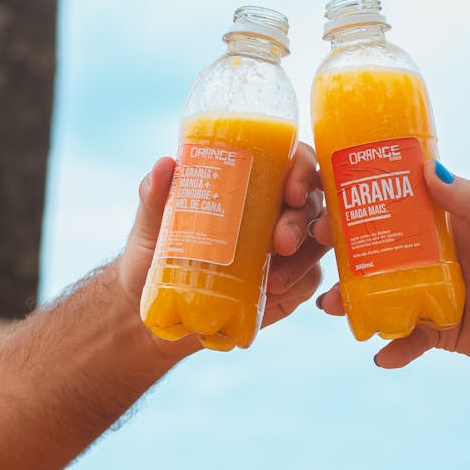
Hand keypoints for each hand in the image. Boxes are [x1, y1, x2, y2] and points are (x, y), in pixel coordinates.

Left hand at [118, 144, 328, 347]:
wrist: (161, 307)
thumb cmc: (157, 254)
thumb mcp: (152, 223)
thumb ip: (156, 195)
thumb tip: (166, 165)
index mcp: (251, 181)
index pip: (292, 162)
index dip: (303, 171)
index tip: (291, 191)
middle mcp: (275, 209)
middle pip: (311, 203)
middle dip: (302, 221)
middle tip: (281, 242)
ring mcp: (286, 248)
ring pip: (317, 242)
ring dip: (305, 257)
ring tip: (275, 279)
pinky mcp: (290, 282)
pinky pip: (309, 278)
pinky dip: (298, 284)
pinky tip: (274, 291)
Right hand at [315, 163, 469, 386]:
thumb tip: (429, 169)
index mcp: (456, 224)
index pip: (404, 203)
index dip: (368, 198)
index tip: (333, 193)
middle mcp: (440, 256)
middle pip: (383, 248)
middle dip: (347, 250)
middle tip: (317, 246)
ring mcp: (437, 294)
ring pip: (385, 293)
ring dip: (355, 299)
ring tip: (331, 307)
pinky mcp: (442, 332)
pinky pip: (408, 339)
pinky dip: (393, 348)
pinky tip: (380, 355)